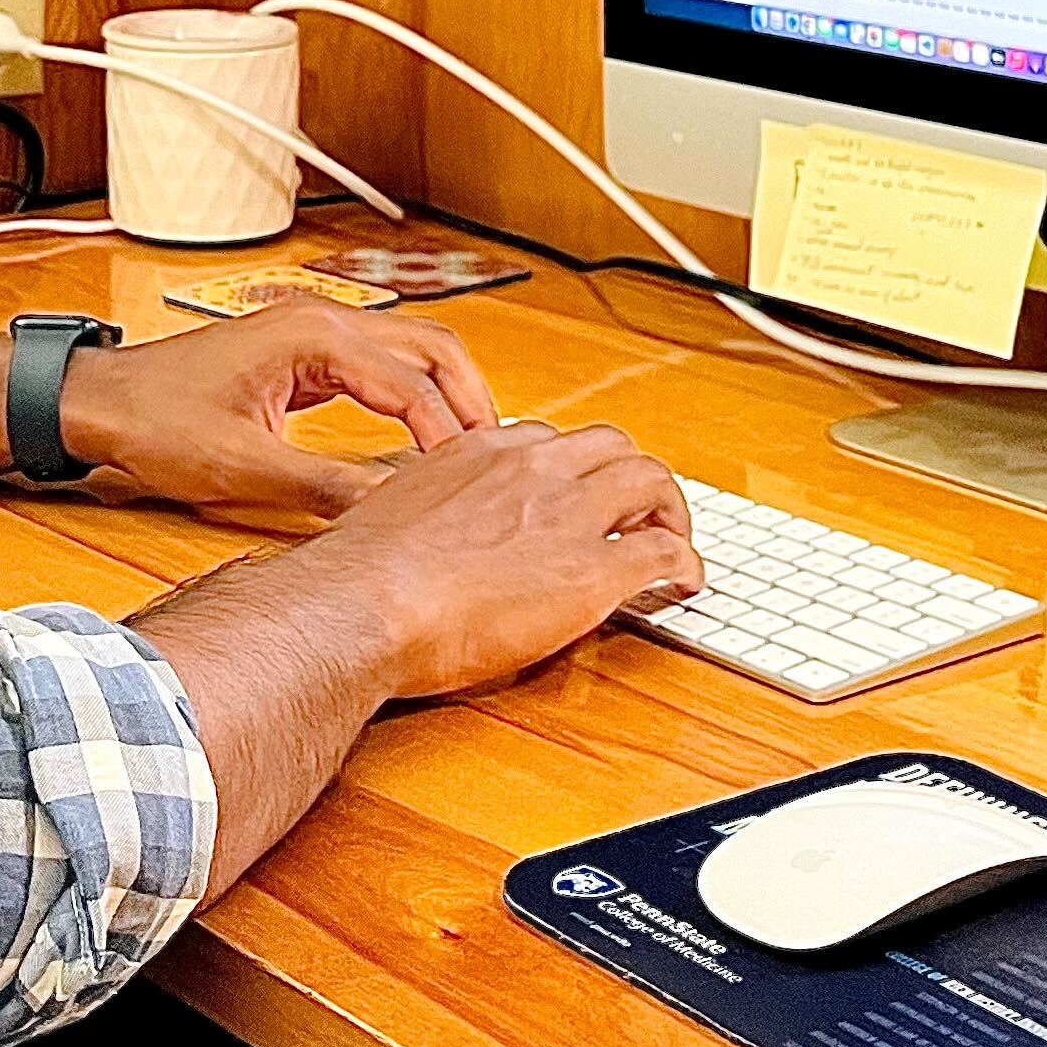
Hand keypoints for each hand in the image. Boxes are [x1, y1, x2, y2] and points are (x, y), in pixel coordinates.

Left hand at [57, 300, 496, 522]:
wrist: (100, 403)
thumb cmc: (156, 422)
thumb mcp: (244, 468)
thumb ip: (324, 487)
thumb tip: (389, 511)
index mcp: (314, 337)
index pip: (413, 384)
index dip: (448, 436)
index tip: (469, 483)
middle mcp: (321, 322)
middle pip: (432, 347)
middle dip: (472, 398)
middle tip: (497, 457)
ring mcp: (312, 332)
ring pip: (411, 349)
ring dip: (447, 392)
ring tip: (473, 449)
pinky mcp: (302, 354)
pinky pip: (380, 364)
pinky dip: (414, 393)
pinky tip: (423, 436)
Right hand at [296, 420, 700, 699]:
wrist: (362, 604)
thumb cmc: (359, 576)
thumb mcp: (390, 516)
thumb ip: (423, 512)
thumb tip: (416, 541)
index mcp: (478, 450)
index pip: (547, 442)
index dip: (571, 471)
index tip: (573, 495)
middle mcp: (530, 468)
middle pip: (610, 446)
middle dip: (630, 476)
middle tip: (637, 511)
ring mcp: (565, 513)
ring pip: (649, 479)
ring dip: (668, 507)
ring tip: (671, 537)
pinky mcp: (592, 569)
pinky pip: (664, 552)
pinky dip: (686, 562)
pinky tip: (686, 581)